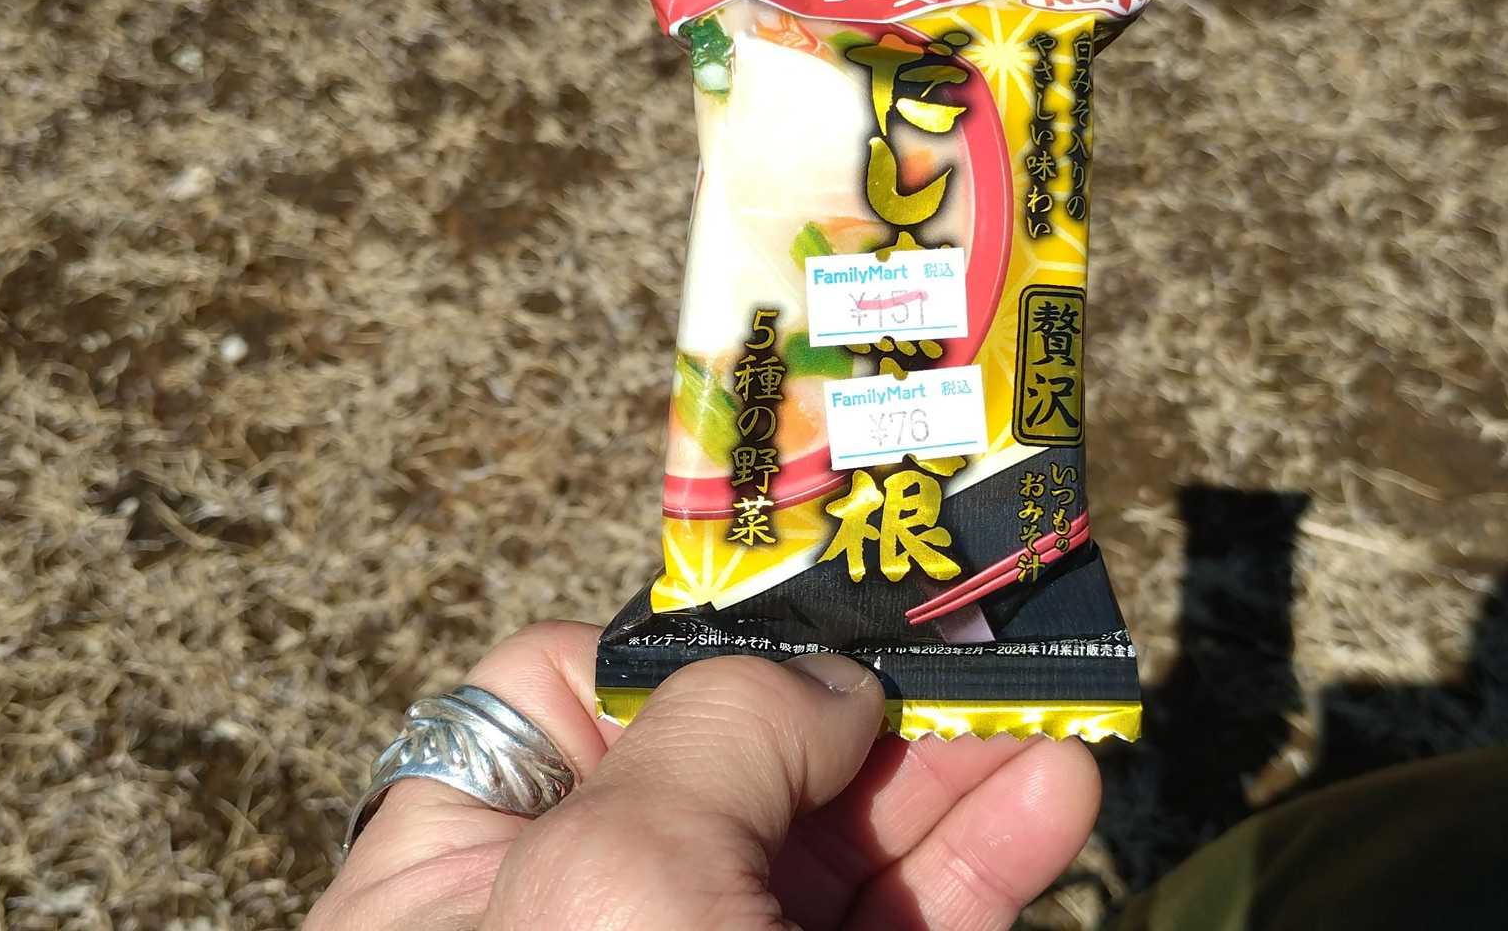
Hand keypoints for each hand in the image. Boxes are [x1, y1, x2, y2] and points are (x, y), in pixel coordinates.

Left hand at [308, 621, 1100, 929]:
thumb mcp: (616, 886)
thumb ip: (716, 736)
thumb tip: (819, 685)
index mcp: (450, 883)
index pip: (554, 707)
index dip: (682, 653)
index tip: (811, 620)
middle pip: (725, 774)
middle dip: (859, 706)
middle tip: (981, 651)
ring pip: (830, 862)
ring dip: (950, 783)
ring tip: (1057, 721)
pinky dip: (975, 873)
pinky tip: (1052, 807)